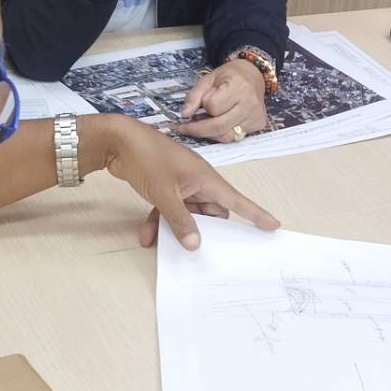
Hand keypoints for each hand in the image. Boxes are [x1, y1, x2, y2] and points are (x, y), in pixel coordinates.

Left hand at [101, 116, 278, 249]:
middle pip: (210, 212)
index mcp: (206, 179)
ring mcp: (180, 184)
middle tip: (203, 250)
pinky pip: (168, 209)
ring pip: (186, 213)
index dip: (255, 214)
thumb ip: (180, 220)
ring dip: (175, 228)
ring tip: (164, 246)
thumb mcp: (165, 194)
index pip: (236, 200)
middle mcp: (197, 182)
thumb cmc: (147, 158)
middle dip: (205, 230)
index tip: (273, 226)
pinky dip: (159, 221)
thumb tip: (195, 245)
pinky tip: (146, 236)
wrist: (117, 140)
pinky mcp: (164, 186)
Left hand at [177, 58, 268, 141]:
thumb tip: (184, 114)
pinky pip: (234, 137)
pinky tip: (218, 125)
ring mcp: (256, 116)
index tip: (203, 100)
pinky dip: (222, 134)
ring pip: (225, 136)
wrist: (253, 76)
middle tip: (185, 128)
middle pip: (218, 126)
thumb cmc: (230, 76)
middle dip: (198, 129)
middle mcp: (250, 103)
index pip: (213, 106)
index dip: (204, 105)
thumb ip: (194, 96)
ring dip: (209, 133)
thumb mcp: (209, 79)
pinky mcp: (258, 124)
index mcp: (238, 86)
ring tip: (202, 125)